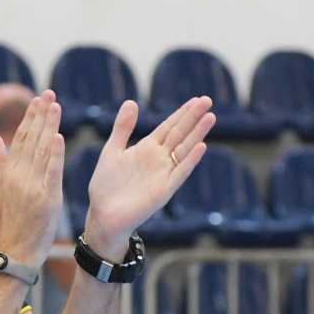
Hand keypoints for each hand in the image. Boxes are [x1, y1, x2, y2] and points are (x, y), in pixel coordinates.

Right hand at [0, 90, 64, 269]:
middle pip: (31, 139)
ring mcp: (33, 186)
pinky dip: (55, 154)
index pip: (20, 137)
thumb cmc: (9, 221)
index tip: (38, 99)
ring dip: (49, 126)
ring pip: (41, 150)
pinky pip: (52, 172)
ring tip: (55, 106)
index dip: (29, 117)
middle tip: (49, 94)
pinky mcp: (47, 198)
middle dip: (41, 114)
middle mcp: (19, 175)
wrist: (16, 250)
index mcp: (8, 172)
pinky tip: (58, 137)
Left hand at [84, 96, 215, 257]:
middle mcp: (159, 159)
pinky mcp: (165, 190)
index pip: (169, 126)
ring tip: (210, 117)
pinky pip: (180, 172)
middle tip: (208, 100)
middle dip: (193, 117)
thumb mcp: (112, 150)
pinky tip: (201, 146)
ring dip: (197, 134)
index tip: (197, 99)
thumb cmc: (106, 185)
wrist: (103, 214)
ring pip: (184, 149)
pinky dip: (191, 160)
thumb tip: (131, 101)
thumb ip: (123, 128)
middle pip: (180, 134)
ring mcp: (164, 174)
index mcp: (147, 148)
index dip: (182, 113)